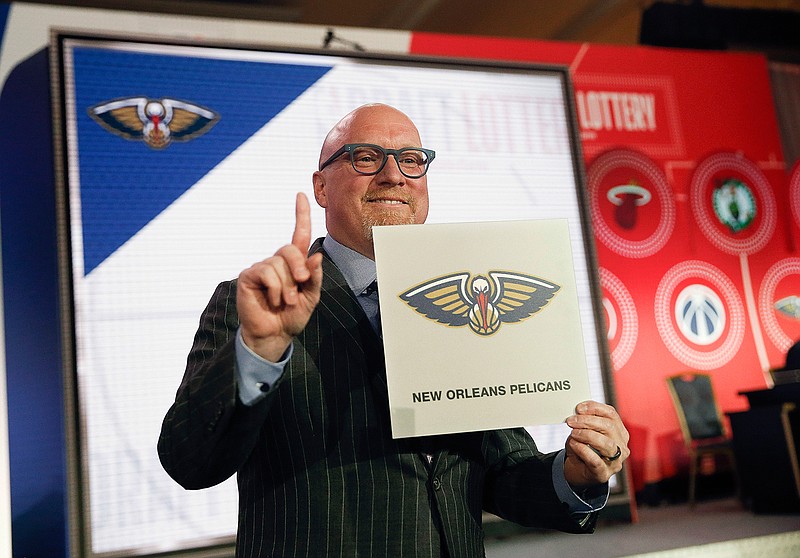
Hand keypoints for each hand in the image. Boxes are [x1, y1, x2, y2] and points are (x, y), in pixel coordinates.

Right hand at [237, 192, 322, 361]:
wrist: (274, 334)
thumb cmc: (292, 316)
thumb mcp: (311, 297)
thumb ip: (314, 277)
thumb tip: (315, 256)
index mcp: (294, 264)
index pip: (298, 234)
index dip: (300, 214)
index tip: (301, 194)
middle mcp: (277, 261)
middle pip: (290, 249)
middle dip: (299, 268)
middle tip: (300, 285)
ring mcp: (261, 267)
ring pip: (279, 264)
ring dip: (287, 286)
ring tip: (284, 302)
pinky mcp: (249, 276)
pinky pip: (266, 272)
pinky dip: (275, 288)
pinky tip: (272, 300)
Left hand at [563, 400, 628, 487]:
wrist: (578, 471)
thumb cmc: (583, 448)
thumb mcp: (584, 431)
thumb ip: (583, 422)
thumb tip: (577, 413)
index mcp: (619, 431)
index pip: (611, 414)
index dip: (595, 408)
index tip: (579, 408)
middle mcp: (621, 446)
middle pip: (609, 427)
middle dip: (587, 421)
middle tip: (571, 421)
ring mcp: (615, 461)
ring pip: (607, 444)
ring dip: (587, 435)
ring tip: (573, 433)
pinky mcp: (604, 474)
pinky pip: (596, 461)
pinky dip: (583, 450)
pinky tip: (574, 444)